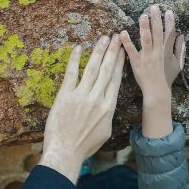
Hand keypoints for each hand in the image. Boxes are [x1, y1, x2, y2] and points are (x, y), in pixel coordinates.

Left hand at [39, 34, 124, 183]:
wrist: (66, 152)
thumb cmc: (85, 145)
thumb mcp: (106, 131)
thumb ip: (107, 114)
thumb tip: (108, 105)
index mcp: (109, 107)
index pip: (116, 79)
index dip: (120, 63)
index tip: (124, 51)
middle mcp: (97, 99)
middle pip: (107, 70)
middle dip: (112, 52)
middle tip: (116, 37)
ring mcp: (81, 96)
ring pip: (92, 68)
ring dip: (98, 51)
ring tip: (103, 38)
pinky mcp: (65, 96)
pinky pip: (71, 74)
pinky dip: (75, 60)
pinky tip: (79, 48)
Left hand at [120, 4, 184, 138]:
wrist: (157, 91)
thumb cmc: (167, 77)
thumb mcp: (178, 64)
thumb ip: (180, 49)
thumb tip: (181, 36)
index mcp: (167, 52)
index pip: (170, 34)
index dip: (170, 22)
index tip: (169, 12)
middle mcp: (158, 53)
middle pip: (158, 33)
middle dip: (157, 19)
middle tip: (154, 7)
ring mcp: (147, 58)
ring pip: (146, 40)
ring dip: (144, 28)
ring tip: (142, 15)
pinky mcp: (136, 63)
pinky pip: (131, 51)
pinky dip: (127, 42)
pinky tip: (122, 33)